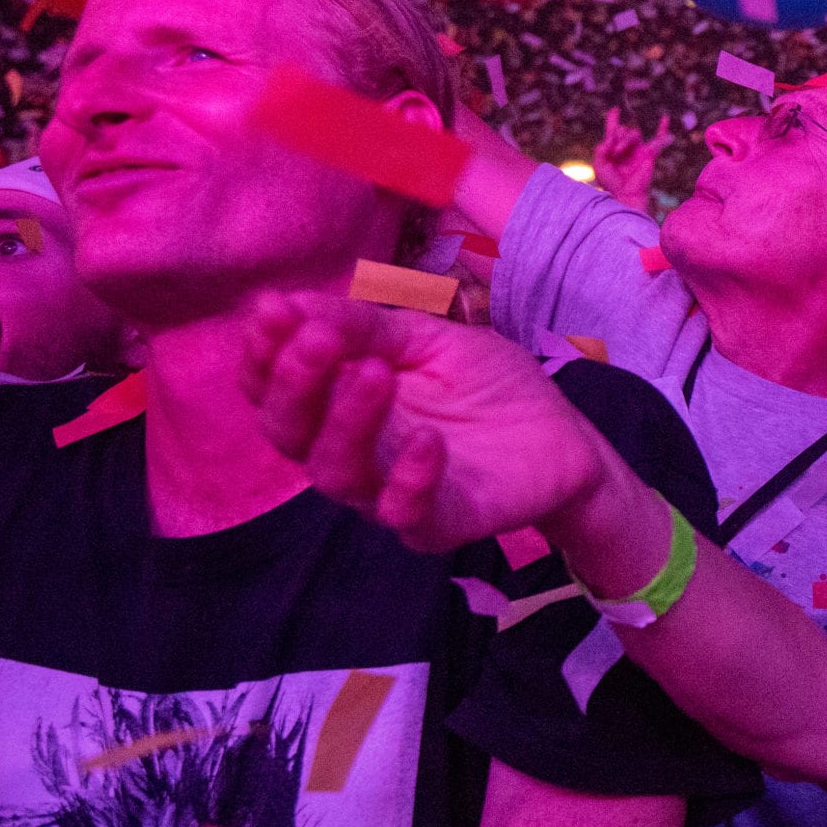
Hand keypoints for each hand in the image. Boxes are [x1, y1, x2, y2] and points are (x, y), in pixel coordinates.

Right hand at [240, 290, 611, 552]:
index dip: (263, 353)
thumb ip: (364, 326)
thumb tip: (287, 303)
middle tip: (316, 340)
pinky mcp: (437, 523)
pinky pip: (406, 514)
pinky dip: (409, 478)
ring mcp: (388, 491)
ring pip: (336, 474)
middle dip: (293, 385)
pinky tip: (427, 440)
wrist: (563, 433)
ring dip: (346, 422)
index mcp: (337, 403)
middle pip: (290, 433)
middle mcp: (349, 451)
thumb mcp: (426, 338)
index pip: (275, 388)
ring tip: (373, 373)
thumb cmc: (485, 384)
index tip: (271, 309)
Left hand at [594, 107, 672, 216]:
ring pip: (634, 133)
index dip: (613, 119)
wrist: (626, 195)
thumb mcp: (599, 166)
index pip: (614, 131)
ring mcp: (639, 150)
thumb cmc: (611, 183)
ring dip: (625, 139)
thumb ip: (601, 150)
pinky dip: (663, 129)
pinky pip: (659, 139)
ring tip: (618, 151)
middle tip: (613, 150)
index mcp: (615, 150)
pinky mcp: (650, 154)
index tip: (615, 109)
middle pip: (623, 130)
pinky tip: (665, 117)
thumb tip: (609, 139)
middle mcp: (627, 148)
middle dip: (616, 136)